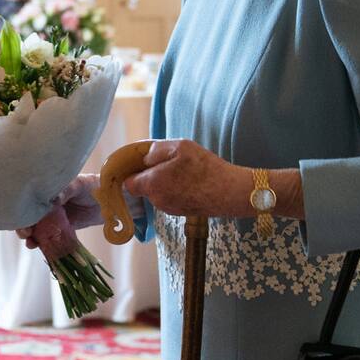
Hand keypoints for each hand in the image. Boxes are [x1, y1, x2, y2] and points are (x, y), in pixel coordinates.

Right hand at [16, 173, 102, 249]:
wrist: (111, 202)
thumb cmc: (95, 187)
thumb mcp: (79, 185)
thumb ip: (66, 191)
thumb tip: (52, 199)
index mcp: (49, 190)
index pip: (31, 199)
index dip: (24, 209)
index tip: (22, 217)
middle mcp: (48, 204)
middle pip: (30, 215)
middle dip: (24, 225)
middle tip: (25, 233)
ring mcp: (54, 218)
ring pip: (37, 228)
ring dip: (31, 236)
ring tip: (31, 243)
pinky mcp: (61, 230)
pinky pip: (50, 237)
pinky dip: (44, 243)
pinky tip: (39, 247)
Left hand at [124, 139, 243, 216]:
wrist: (230, 193)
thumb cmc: (205, 168)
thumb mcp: (180, 147)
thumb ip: (155, 150)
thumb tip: (145, 158)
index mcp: (152, 184)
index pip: (128, 183)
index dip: (132, 172)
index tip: (140, 163)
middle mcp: (157, 200)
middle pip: (144, 186)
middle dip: (151, 175)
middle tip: (169, 162)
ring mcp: (170, 208)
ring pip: (158, 192)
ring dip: (165, 181)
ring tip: (185, 171)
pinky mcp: (182, 212)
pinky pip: (171, 198)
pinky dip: (176, 189)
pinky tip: (192, 181)